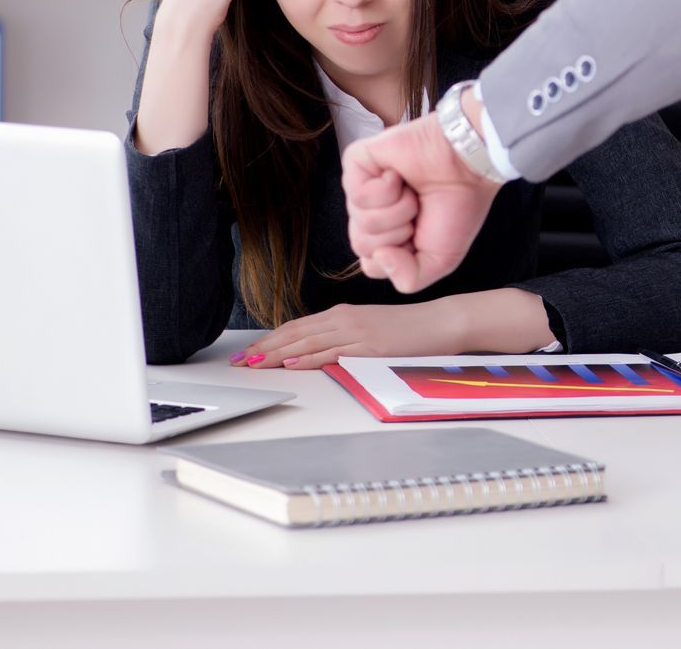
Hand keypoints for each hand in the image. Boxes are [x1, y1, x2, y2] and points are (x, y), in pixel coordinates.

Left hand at [232, 303, 459, 369]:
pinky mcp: (369, 347)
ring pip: (307, 343)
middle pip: (295, 334)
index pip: (296, 327)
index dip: (268, 340)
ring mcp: (356, 332)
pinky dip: (309, 358)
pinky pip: (333, 353)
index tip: (248, 352)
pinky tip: (292, 363)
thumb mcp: (369, 330)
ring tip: (254, 364)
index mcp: (342, 315)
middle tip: (239, 362)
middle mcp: (344, 319)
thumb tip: (313, 354)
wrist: (441, 322)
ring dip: (277, 355)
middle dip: (264, 348)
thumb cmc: (409, 329)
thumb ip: (341, 339)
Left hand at [344, 115, 501, 292]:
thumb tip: (380, 256)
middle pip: (363, 247)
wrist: (468, 167)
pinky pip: (358, 197)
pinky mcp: (355, 163)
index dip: (399, 258)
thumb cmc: (458, 206)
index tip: (422, 236)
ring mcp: (360, 187)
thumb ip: (409, 279)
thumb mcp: (440, 261)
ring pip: (361, 223)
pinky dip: (387, 191)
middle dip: (399, 234)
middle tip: (419, 211)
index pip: (372, 265)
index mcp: (387, 234)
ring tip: (413, 192)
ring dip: (398, 211)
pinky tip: (400, 176)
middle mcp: (370, 212)